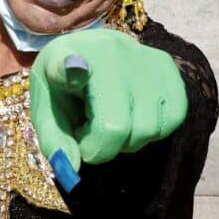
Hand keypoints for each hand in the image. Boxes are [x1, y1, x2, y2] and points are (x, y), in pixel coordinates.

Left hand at [29, 29, 187, 180]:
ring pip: (148, 129)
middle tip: (89, 135)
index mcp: (62, 59)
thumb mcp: (46, 111)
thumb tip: (72, 167)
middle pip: (116, 126)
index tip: (74, 68)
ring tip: (111, 122)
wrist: (90, 50)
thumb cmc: (65, 88)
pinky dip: (153, 131)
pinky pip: (172, 118)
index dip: (69, 70)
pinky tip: (135, 116)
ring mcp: (141, 57)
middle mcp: (106, 52)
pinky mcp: (167, 65)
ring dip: (128, 141)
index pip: (65, 64)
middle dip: (101, 148)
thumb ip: (53, 141)